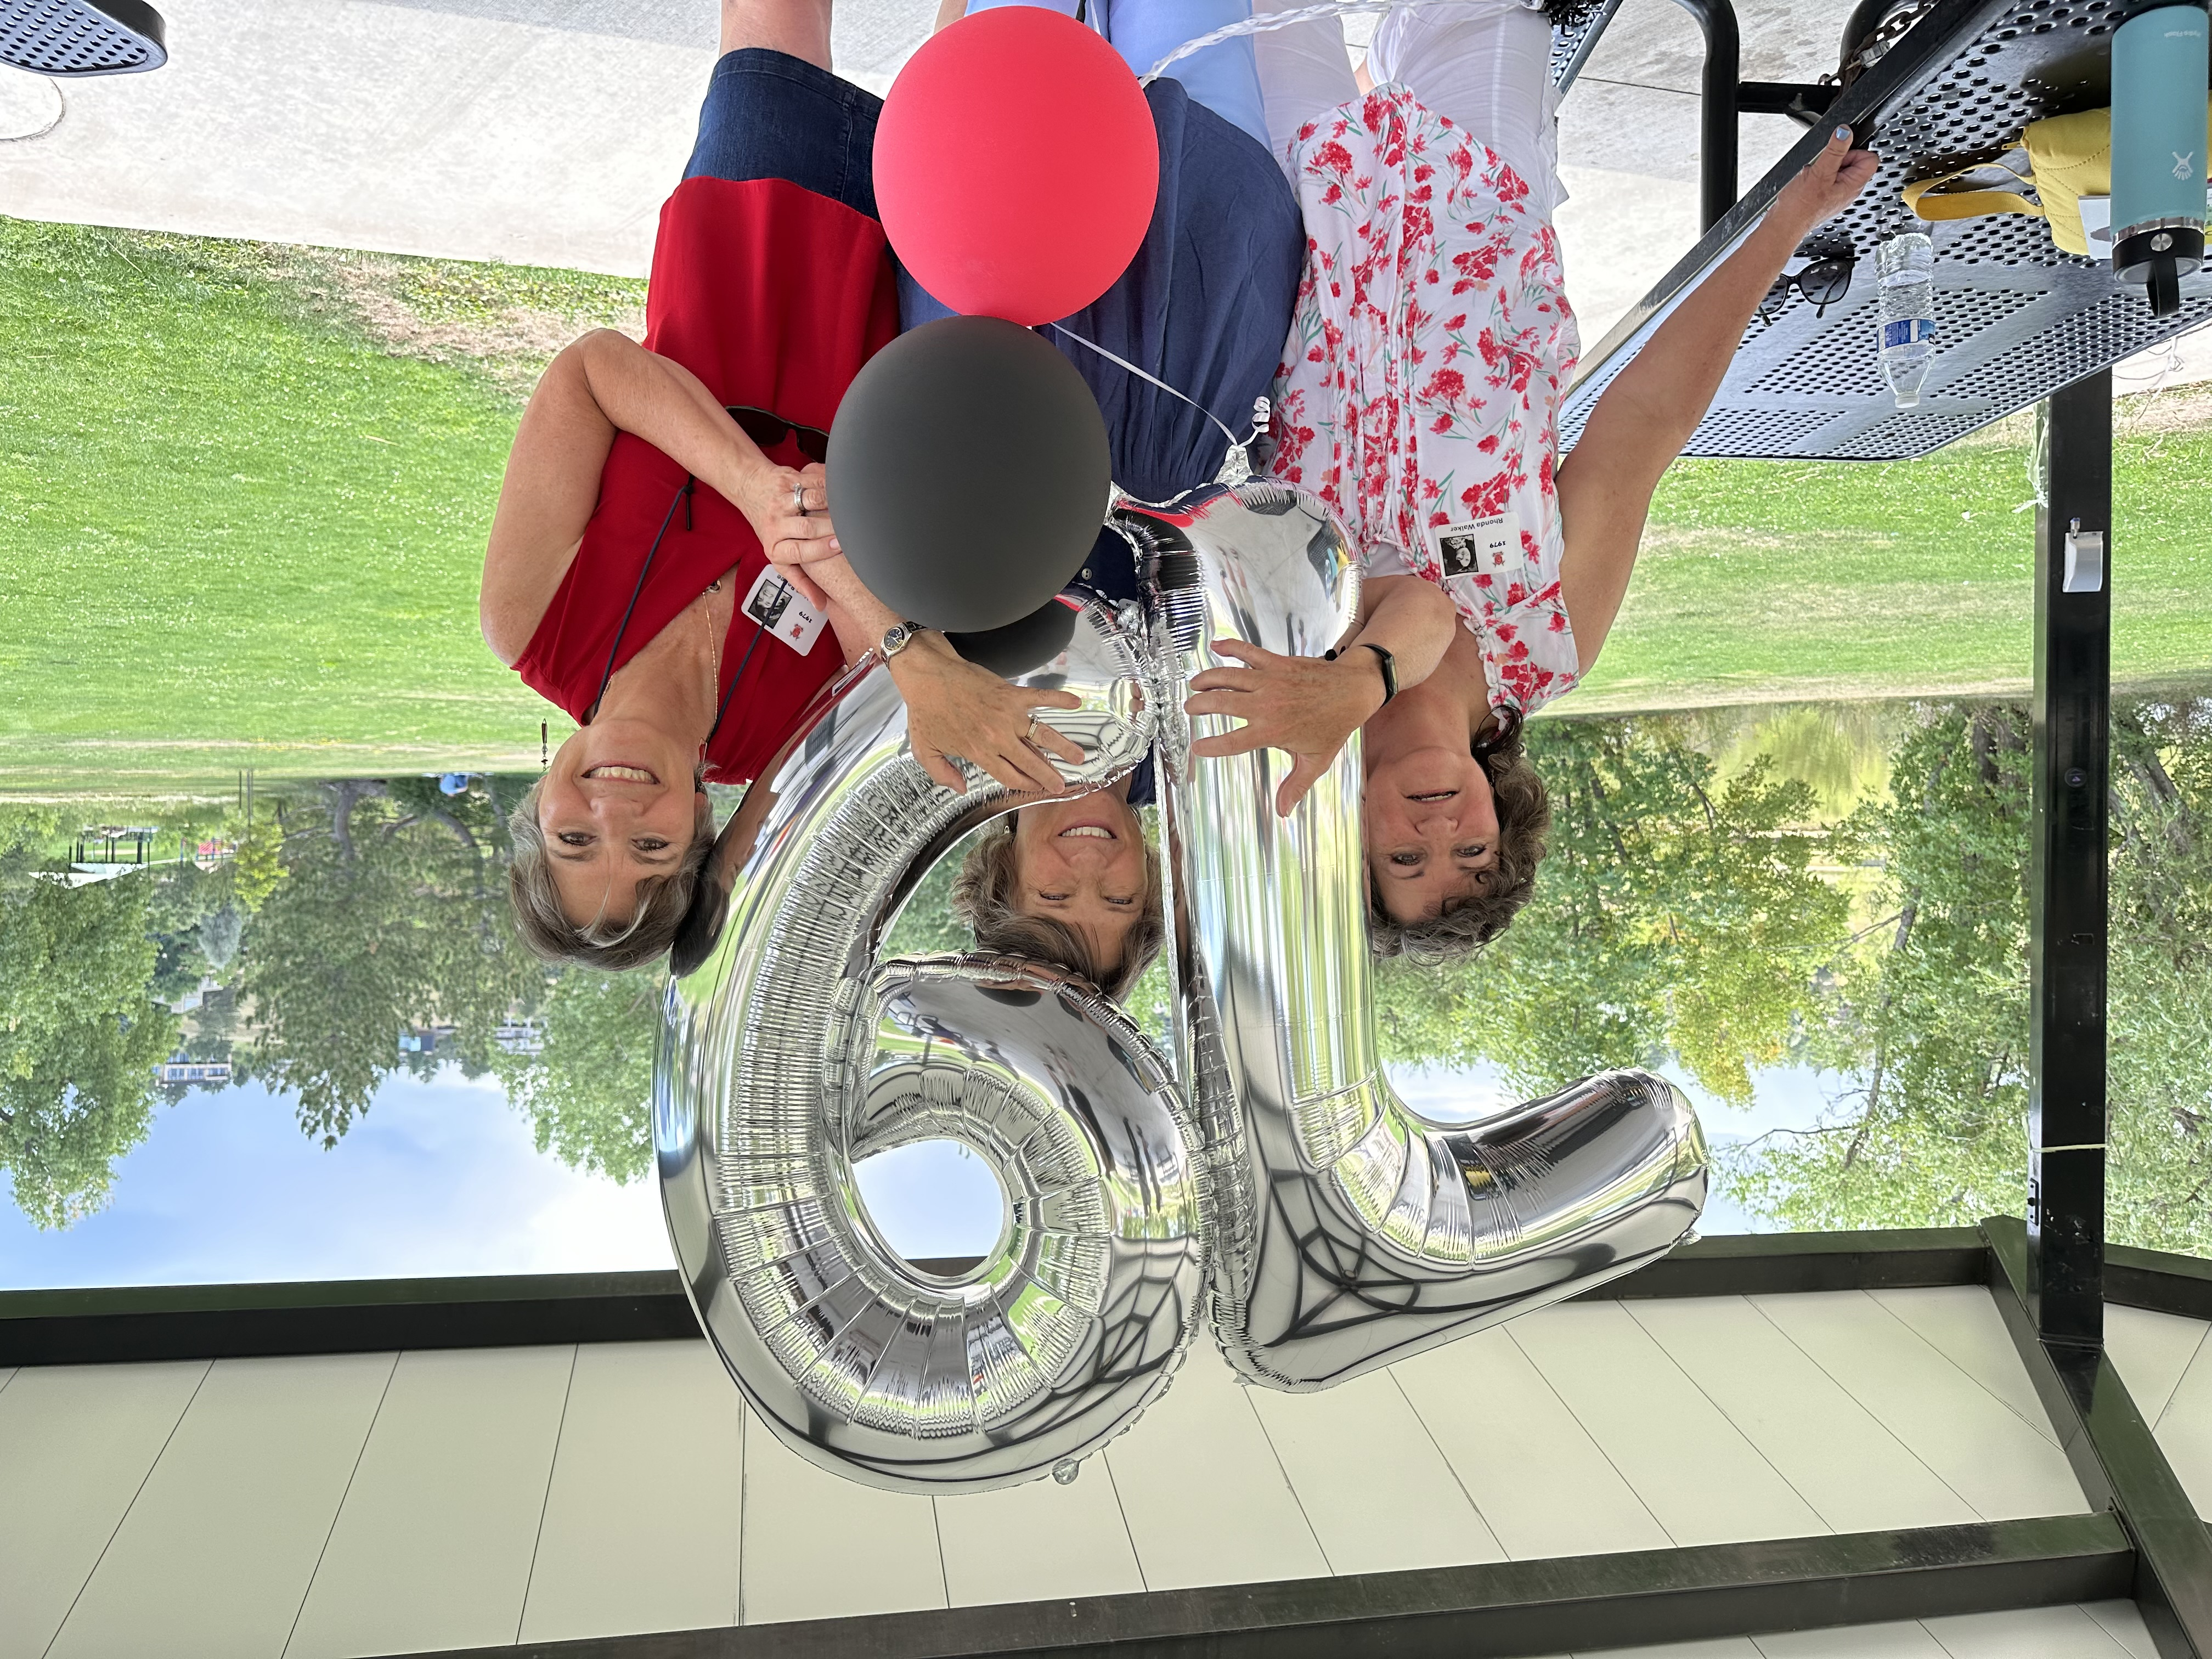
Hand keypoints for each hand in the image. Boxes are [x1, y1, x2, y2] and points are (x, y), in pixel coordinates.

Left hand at [732, 459, 837, 608]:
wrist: (751, 490)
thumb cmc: (771, 528)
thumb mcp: (779, 558)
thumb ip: (800, 580)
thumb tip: (819, 604)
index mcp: (775, 547)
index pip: (798, 552)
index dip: (820, 549)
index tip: (840, 546)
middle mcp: (775, 524)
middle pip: (807, 527)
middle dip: (831, 528)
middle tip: (851, 530)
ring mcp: (781, 501)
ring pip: (810, 501)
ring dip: (832, 505)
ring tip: (848, 510)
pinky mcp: (788, 480)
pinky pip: (813, 482)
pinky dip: (829, 486)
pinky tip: (842, 492)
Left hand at [891, 633, 1085, 792]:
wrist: (928, 676)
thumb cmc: (925, 711)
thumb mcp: (925, 751)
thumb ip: (943, 774)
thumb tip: (960, 789)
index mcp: (979, 752)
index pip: (1011, 776)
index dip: (1027, 786)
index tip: (1038, 790)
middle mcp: (998, 737)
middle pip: (1031, 762)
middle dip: (1049, 776)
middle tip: (1062, 784)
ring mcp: (1008, 714)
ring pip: (1043, 735)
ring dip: (1063, 747)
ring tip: (1079, 757)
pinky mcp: (1011, 693)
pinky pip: (1041, 697)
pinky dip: (1060, 699)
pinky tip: (1076, 703)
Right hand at [1186, 639, 1387, 816]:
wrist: (1353, 691)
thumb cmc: (1335, 725)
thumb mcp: (1316, 761)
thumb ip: (1296, 785)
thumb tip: (1283, 811)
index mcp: (1272, 730)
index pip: (1232, 741)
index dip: (1211, 746)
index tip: (1197, 748)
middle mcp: (1267, 704)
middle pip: (1221, 702)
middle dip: (1200, 705)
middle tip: (1190, 708)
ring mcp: (1271, 680)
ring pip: (1228, 676)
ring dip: (1207, 679)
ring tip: (1195, 685)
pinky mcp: (1277, 663)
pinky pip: (1248, 652)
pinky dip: (1230, 646)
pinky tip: (1216, 645)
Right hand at [1770, 126, 1880, 239]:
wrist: (1784, 224)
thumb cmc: (1801, 206)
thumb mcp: (1819, 171)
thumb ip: (1835, 150)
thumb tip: (1845, 132)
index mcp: (1854, 185)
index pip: (1869, 158)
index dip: (1853, 151)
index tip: (1838, 156)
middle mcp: (1849, 190)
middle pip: (1853, 161)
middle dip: (1836, 159)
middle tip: (1823, 169)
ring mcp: (1837, 193)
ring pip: (1837, 169)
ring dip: (1824, 167)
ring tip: (1815, 177)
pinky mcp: (1825, 196)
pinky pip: (1825, 177)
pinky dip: (1816, 176)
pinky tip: (1809, 184)